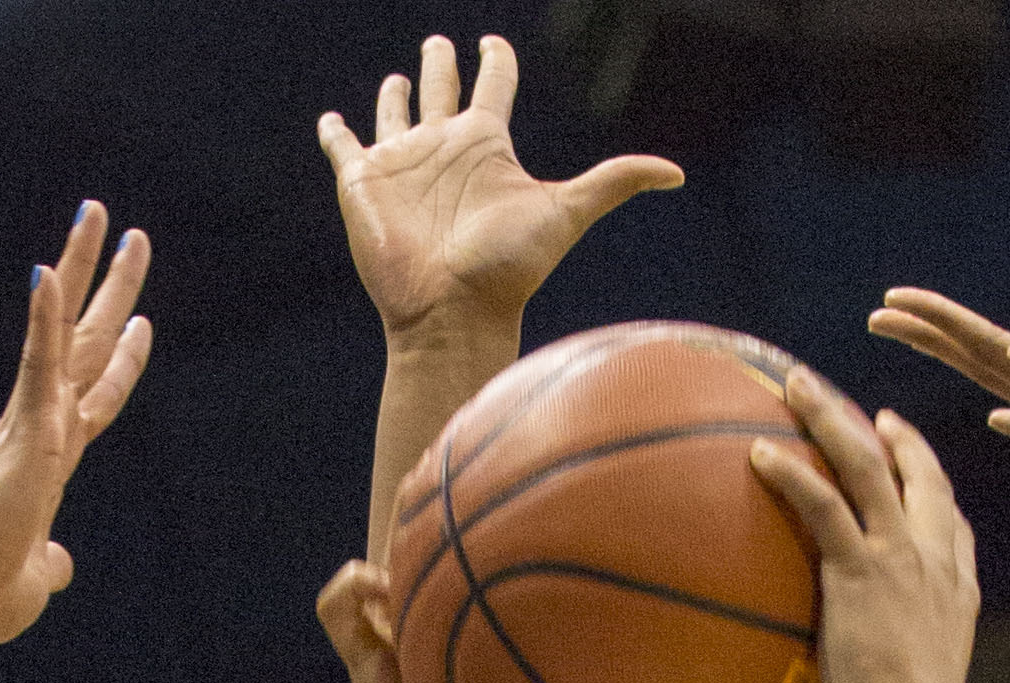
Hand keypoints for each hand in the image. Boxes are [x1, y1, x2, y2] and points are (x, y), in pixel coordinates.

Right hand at [0, 201, 153, 644]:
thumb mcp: (36, 577)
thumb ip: (50, 564)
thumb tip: (59, 564)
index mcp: (47, 457)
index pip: (92, 394)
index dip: (118, 356)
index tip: (139, 320)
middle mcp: (39, 429)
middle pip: (85, 343)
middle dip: (109, 287)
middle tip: (129, 233)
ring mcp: (31, 425)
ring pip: (65, 333)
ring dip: (82, 273)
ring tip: (99, 217)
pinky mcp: (24, 435)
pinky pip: (37, 366)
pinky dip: (43, 320)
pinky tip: (48, 275)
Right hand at [320, 34, 677, 345]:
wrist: (450, 312)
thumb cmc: (506, 267)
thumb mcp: (566, 212)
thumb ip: (616, 182)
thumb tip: (678, 174)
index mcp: (486, 147)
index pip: (494, 86)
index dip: (496, 59)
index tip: (495, 43)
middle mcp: (444, 150)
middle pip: (443, 92)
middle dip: (442, 66)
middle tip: (441, 44)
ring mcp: (402, 166)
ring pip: (395, 114)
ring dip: (396, 95)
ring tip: (399, 77)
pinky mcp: (362, 183)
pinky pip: (343, 147)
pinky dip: (335, 132)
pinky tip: (331, 120)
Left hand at [748, 373, 979, 682]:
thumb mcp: (926, 679)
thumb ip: (908, 653)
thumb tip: (880, 669)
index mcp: (955, 583)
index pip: (951, 519)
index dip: (930, 482)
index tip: (909, 455)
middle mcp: (934, 556)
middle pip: (918, 475)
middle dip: (895, 435)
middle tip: (869, 411)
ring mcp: (899, 556)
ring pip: (865, 467)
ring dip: (830, 420)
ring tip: (798, 387)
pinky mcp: (860, 568)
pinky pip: (823, 505)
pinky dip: (793, 474)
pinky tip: (761, 453)